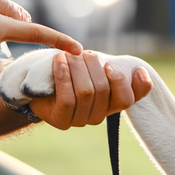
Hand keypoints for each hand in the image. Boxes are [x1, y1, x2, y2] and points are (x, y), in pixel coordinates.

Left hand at [28, 51, 152, 129]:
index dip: (136, 85)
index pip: (130, 98)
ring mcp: (80, 121)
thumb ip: (104, 67)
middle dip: (93, 65)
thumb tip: (127, 68)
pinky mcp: (62, 121)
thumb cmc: (67, 74)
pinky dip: (63, 76)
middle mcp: (99, 114)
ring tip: (67, 55)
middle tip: (83, 53)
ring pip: (86, 92)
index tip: (126, 66)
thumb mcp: (87, 67)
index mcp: (110, 102)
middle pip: (104, 89)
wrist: (37, 88)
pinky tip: (59, 61)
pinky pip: (68, 99)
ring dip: (77, 68)